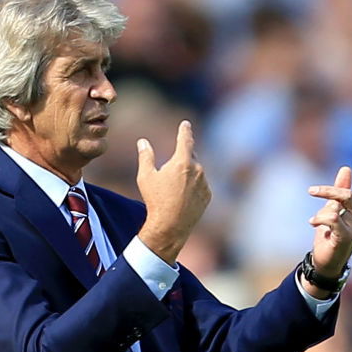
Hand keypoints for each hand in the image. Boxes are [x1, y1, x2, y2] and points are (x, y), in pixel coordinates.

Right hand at [136, 120, 211, 263]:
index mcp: (182, 162)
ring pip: (197, 171)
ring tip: (174, 190)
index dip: (185, 130)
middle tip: (171, 170)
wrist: (170, 226)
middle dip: (182, 158)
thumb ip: (145, 156)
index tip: (186, 124)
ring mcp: (204, 183)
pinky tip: (182, 198)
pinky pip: (201, 185)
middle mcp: (197, 170)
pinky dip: (193, 186)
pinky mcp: (208, 195)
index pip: (186, 139)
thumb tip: (142, 142)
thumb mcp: (146, 177)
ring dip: (187, 174)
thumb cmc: (156, 200)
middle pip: (191, 156)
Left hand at [307, 158, 351, 277]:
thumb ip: (338, 193)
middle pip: (347, 195)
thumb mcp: (333, 211)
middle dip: (328, 191)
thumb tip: (345, 169)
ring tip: (313, 220)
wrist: (326, 263)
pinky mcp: (346, 236)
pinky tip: (312, 223)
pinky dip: (319, 218)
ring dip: (321, 208)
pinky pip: (332, 218)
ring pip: (339, 205)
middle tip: (311, 190)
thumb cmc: (329, 237)